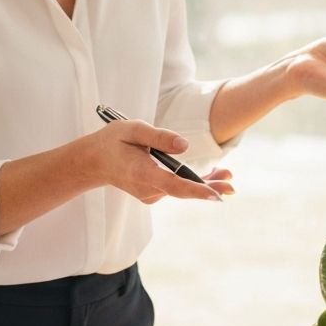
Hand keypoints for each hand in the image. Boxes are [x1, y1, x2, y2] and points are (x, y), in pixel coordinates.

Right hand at [89, 120, 232, 204]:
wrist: (93, 161)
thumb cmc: (113, 142)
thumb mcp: (132, 129)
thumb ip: (158, 136)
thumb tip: (185, 145)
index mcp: (142, 172)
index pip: (173, 184)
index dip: (196, 190)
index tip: (215, 196)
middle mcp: (147, 188)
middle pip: (183, 190)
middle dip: (209, 187)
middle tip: (232, 185)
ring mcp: (149, 194)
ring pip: (181, 189)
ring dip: (202, 183)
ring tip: (227, 176)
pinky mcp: (151, 194)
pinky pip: (175, 189)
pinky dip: (191, 182)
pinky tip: (209, 176)